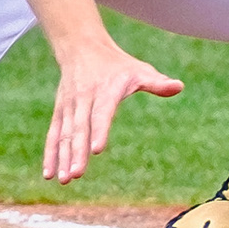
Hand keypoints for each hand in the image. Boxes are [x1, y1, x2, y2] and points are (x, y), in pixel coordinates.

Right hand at [43, 36, 181, 182]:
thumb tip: (179, 87)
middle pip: (80, 128)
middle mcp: (84, 99)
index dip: (99, 131)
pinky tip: (49, 174)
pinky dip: (51, 153)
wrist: (81, 47)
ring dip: (63, 157)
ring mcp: (69, 106)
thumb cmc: (117, 64)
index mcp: (105, 91)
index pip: (101, 113)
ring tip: (64, 180)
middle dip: (77, 152)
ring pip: (65, 134)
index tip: (96, 150)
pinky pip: (54, 134)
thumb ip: (157, 82)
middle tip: (76, 174)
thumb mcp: (138, 70)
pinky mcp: (60, 111)